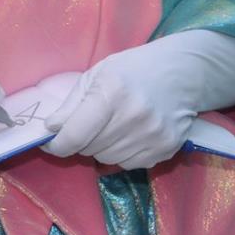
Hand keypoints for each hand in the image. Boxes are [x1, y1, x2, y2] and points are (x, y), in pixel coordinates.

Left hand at [42, 30, 234, 169]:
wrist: (183, 72)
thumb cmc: (134, 69)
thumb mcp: (98, 74)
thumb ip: (72, 104)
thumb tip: (51, 129)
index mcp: (112, 93)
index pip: (74, 136)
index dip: (57, 144)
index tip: (52, 142)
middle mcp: (133, 116)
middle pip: (88, 149)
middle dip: (82, 140)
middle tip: (92, 123)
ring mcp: (152, 135)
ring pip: (107, 160)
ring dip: (103, 148)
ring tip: (114, 125)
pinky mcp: (166, 148)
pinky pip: (128, 164)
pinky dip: (123, 153)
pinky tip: (132, 133)